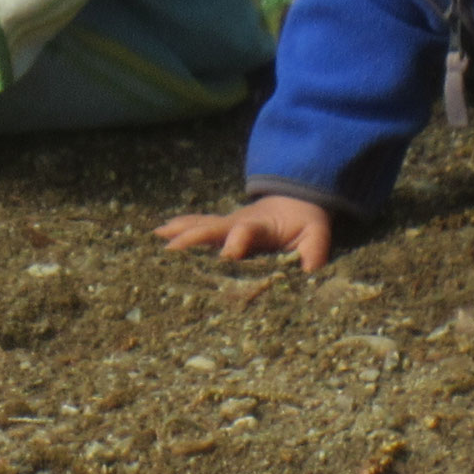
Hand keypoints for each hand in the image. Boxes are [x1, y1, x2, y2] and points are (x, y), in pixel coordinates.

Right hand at [155, 196, 333, 271]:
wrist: (296, 198)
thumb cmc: (304, 221)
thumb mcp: (316, 235)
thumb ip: (314, 252)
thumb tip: (308, 274)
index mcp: (262, 226)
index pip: (246, 231)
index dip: (236, 241)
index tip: (226, 256)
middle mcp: (239, 222)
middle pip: (213, 226)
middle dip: (194, 237)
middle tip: (172, 249)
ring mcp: (228, 223)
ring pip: (200, 224)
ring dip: (180, 230)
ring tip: (157, 238)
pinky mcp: (222, 226)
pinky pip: (197, 224)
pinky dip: (178, 227)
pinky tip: (158, 233)